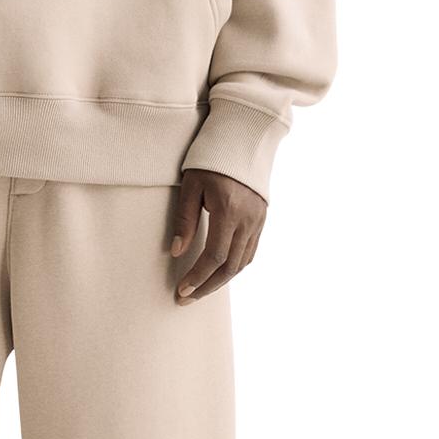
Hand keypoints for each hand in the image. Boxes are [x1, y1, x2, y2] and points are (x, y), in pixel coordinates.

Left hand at [170, 170, 266, 302]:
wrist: (243, 140)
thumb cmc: (210, 160)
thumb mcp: (191, 185)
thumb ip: (185, 219)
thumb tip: (177, 252)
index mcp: (228, 210)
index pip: (215, 256)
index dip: (198, 277)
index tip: (182, 290)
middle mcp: (248, 219)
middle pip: (230, 266)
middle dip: (207, 286)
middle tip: (186, 298)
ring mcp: (258, 221)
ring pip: (242, 262)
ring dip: (221, 281)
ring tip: (200, 289)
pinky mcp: (262, 220)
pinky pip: (250, 252)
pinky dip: (235, 267)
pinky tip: (220, 273)